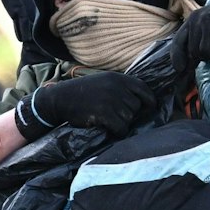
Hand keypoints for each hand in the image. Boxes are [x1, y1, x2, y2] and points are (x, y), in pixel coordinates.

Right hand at [16, 71, 155, 137]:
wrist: (59, 98)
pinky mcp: (105, 114)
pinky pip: (121, 127)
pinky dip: (118, 131)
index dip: (149, 100)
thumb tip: (141, 101)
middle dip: (129, 113)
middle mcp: (117, 87)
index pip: (144, 89)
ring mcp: (111, 100)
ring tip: (108, 120)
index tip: (149, 108)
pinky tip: (109, 129)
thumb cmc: (82, 91)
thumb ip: (121, 87)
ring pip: (129, 118)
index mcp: (118, 78)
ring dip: (121, 122)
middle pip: (136, 106)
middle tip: (115, 115)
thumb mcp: (103, 81)